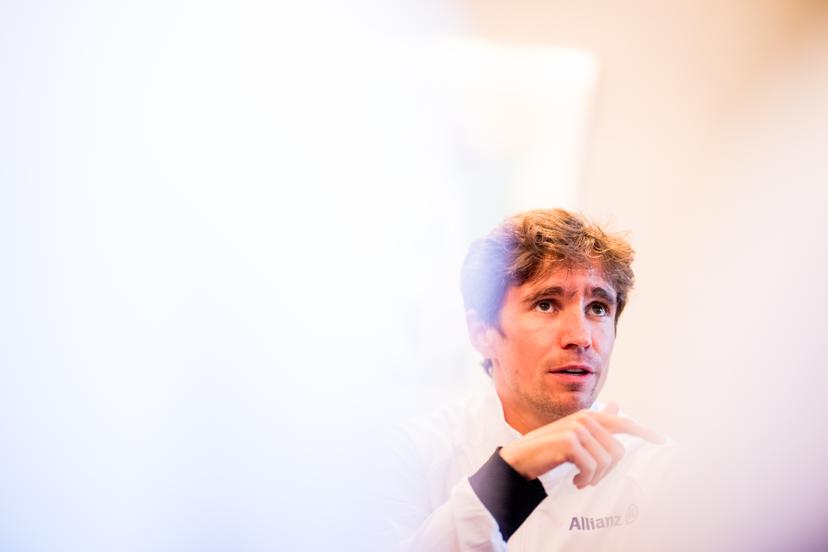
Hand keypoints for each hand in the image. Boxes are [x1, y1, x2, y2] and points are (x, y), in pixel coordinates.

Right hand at [498, 403, 664, 488]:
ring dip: (595, 478)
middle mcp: (585, 419)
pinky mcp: (569, 442)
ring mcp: (577, 429)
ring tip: (581, 481)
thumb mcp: (575, 435)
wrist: (521, 460)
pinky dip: (586, 480)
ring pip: (606, 462)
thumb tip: (617, 404)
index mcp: (589, 416)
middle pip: (617, 451)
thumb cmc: (549, 450)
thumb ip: (597, 422)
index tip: (662, 440)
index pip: (623, 422)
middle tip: (590, 479)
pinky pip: (593, 468)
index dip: (644, 431)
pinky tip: (575, 482)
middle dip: (607, 471)